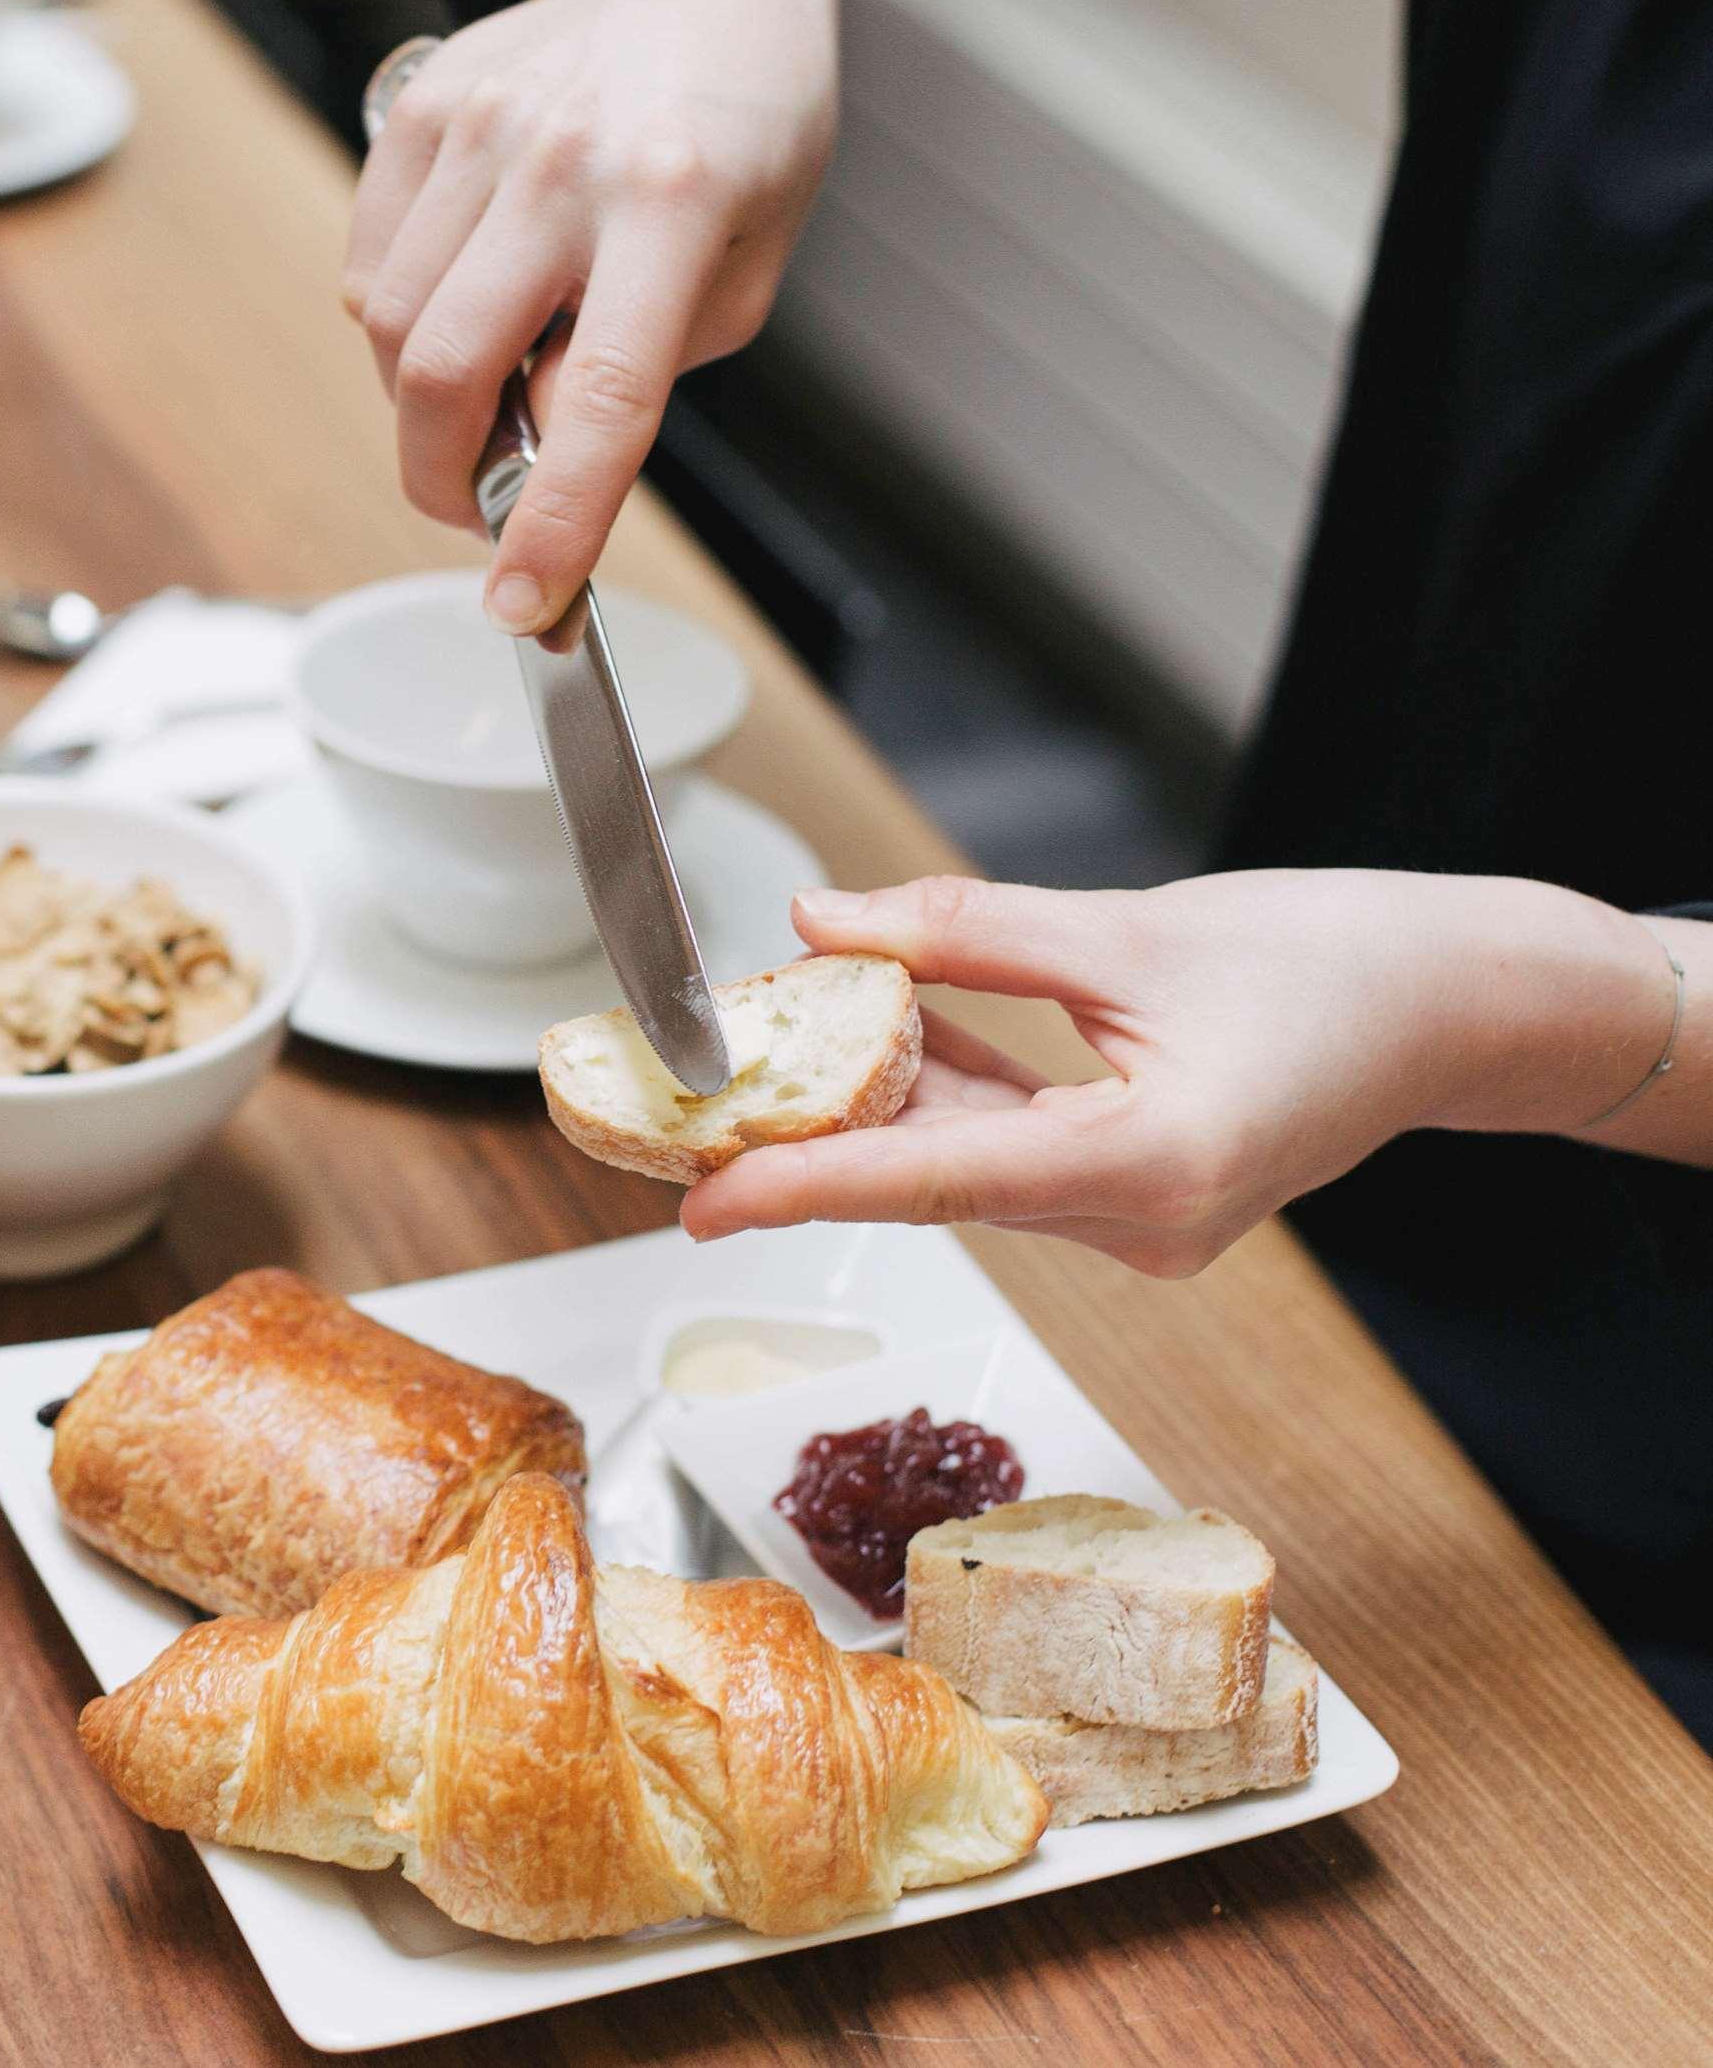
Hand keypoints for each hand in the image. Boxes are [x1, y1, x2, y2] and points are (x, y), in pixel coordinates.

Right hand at [344, 0, 835, 636]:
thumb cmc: (740, 124)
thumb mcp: (750, 260)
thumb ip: (651, 365)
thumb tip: (537, 446)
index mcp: (673, 204)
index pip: (601, 399)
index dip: (556, 521)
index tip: (523, 606)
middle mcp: (561, 162)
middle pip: (444, 369)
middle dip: (444, 480)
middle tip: (482, 513)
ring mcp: (475, 130)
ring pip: (389, 329)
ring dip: (426, 402)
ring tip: (491, 386)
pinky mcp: (414, 114)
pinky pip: (367, 268)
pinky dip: (397, 324)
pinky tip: (464, 303)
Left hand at [678, 871, 1675, 1276]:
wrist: (1463, 1004)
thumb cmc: (1339, 962)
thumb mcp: (1132, 928)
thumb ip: (962, 932)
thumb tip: (822, 925)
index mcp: (1150, 1165)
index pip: (934, 1180)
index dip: (805, 1188)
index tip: (702, 1202)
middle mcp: (1140, 1222)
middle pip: (930, 1176)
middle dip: (808, 1133)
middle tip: (685, 1099)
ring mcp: (1141, 1223)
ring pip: (962, 1162)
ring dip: (869, 1105)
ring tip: (758, 1046)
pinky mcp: (1139, 1198)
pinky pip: (1009, 1150)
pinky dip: (941, 1097)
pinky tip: (872, 1038)